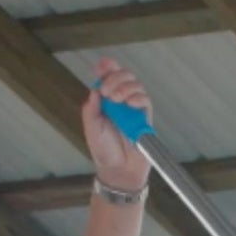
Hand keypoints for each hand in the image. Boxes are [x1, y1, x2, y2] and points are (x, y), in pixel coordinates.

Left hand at [83, 57, 151, 193]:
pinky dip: (138, 97)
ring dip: (125, 86)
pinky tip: (130, 104)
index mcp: (106, 98)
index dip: (106, 66)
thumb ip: (90, 109)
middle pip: (123, 74)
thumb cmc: (104, 150)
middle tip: (107, 92)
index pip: (108, 73)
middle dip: (115, 77)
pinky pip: (145, 99)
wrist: (119, 170)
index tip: (100, 68)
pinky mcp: (144, 118)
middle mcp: (121, 99)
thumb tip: (94, 90)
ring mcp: (133, 108)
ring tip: (117, 100)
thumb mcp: (91, 127)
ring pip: (135, 83)